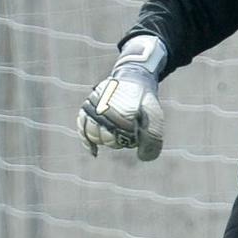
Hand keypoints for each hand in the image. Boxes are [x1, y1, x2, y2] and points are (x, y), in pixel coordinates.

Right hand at [77, 35, 167, 160]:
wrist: (133, 79)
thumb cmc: (144, 102)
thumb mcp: (156, 118)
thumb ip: (152, 140)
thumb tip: (143, 158)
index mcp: (125, 110)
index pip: (125, 138)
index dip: (132, 140)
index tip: (137, 130)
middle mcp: (107, 107)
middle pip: (107, 139)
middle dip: (118, 140)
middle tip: (126, 130)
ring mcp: (95, 106)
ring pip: (93, 134)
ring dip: (103, 139)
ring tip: (114, 133)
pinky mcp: (87, 108)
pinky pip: (82, 127)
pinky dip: (87, 141)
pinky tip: (94, 152)